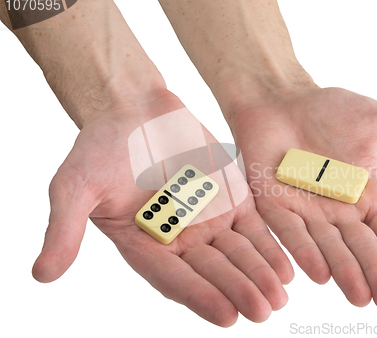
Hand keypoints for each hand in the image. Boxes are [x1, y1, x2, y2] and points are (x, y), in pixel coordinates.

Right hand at [31, 91, 291, 325]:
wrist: (135, 109)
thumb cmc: (100, 146)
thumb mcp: (75, 185)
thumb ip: (64, 228)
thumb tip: (41, 274)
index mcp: (145, 246)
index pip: (175, 280)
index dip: (201, 296)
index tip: (227, 315)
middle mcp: (180, 240)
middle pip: (214, 271)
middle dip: (239, 289)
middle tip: (263, 311)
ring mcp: (208, 221)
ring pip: (239, 253)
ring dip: (260, 274)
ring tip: (281, 294)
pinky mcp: (231, 199)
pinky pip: (254, 226)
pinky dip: (269, 244)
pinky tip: (287, 264)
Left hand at [229, 87, 376, 310]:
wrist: (283, 99)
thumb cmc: (334, 111)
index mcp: (369, 196)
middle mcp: (340, 211)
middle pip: (361, 248)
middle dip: (375, 274)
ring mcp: (307, 210)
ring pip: (328, 246)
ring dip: (344, 271)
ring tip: (359, 294)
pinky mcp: (275, 205)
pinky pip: (290, 231)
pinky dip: (304, 250)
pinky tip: (318, 272)